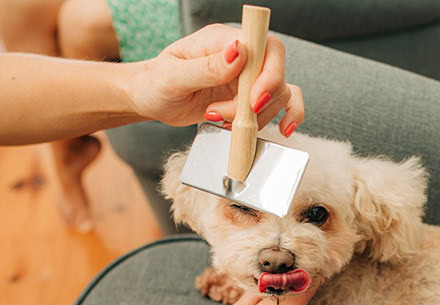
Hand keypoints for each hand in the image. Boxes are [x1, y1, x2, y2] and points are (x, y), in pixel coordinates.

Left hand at [128, 23, 303, 135]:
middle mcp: (241, 56)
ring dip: (258, 116)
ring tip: (224, 121)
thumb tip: (239, 52)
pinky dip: (288, 115)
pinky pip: (282, 102)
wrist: (151, 99)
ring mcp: (247, 77)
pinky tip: (283, 129)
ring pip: (278, 93)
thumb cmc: (156, 83)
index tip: (253, 100)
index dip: (268, 74)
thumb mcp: (174, 76)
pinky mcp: (250, 97)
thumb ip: (207, 66)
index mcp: (223, 40)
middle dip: (261, 100)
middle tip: (237, 117)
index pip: (264, 46)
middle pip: (276, 71)